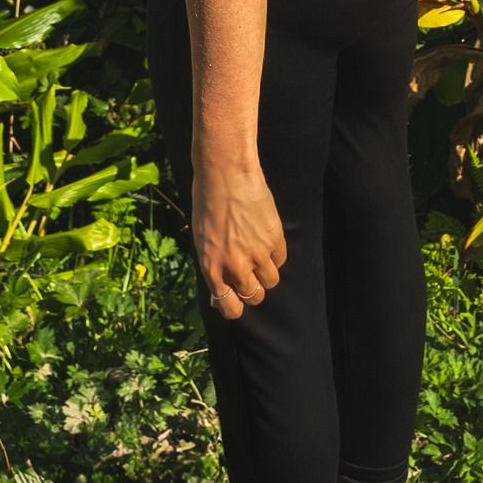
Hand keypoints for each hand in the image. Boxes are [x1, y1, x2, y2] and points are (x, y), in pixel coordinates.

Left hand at [192, 160, 286, 319]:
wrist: (226, 174)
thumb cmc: (206, 201)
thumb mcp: (202, 239)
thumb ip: (212, 265)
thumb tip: (219, 288)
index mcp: (212, 268)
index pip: (230, 308)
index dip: (236, 306)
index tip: (238, 299)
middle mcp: (236, 267)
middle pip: (255, 296)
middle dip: (253, 289)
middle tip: (251, 274)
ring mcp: (257, 254)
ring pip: (272, 281)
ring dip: (267, 273)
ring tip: (260, 255)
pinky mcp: (274, 239)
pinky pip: (281, 259)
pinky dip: (275, 253)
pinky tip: (266, 239)